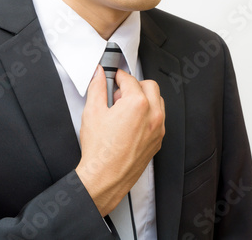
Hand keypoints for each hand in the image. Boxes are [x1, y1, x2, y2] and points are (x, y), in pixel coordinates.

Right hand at [75, 65, 164, 216]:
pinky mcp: (158, 140)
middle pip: (149, 85)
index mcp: (137, 104)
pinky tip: (131, 122)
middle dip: (134, 85)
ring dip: (144, 98)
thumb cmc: (100, 150)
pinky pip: (158, 118)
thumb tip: (99, 75)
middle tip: (119, 93)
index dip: (118, 76)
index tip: (113, 78)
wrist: (105, 177)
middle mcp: (152, 115)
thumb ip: (97, 87)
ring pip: (158, 101)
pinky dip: (148, 114)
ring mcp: (158, 129)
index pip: (130, 79)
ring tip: (125, 108)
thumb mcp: (93, 111)